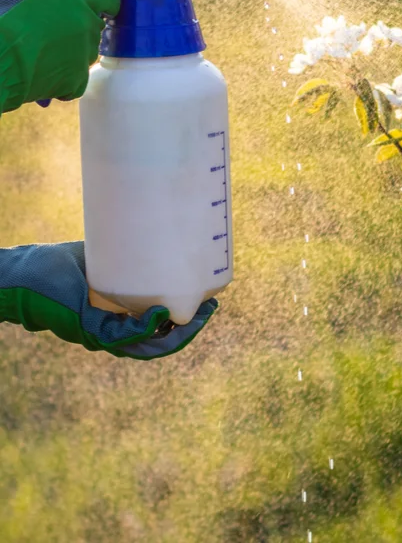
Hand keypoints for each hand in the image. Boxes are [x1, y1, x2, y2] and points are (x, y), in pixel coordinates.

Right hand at [0, 0, 119, 112]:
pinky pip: (78, 77)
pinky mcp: (78, 82)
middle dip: (79, 25)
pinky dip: (65, 76)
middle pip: (95, 24)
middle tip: (51, 30)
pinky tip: (43, 70)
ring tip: (41, 51)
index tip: (97, 4)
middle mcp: (88, 26)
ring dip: (71, 50)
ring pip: (86, 50)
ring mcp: (85, 55)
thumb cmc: (2, 20)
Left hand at [0, 242, 217, 358]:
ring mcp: (100, 334)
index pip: (158, 328)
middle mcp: (111, 333)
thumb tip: (158, 224)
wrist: (21, 274)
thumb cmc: (54, 266)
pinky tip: (163, 316)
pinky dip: (145, 329)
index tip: (210, 300)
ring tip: (198, 313)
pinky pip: (122, 336)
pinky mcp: (88, 328)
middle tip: (211, 306)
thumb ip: (126, 251)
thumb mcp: (102, 257)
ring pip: (146, 345)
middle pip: (159, 341)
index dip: (185, 320)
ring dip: (176, 334)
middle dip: (189, 328)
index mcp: (117, 319)